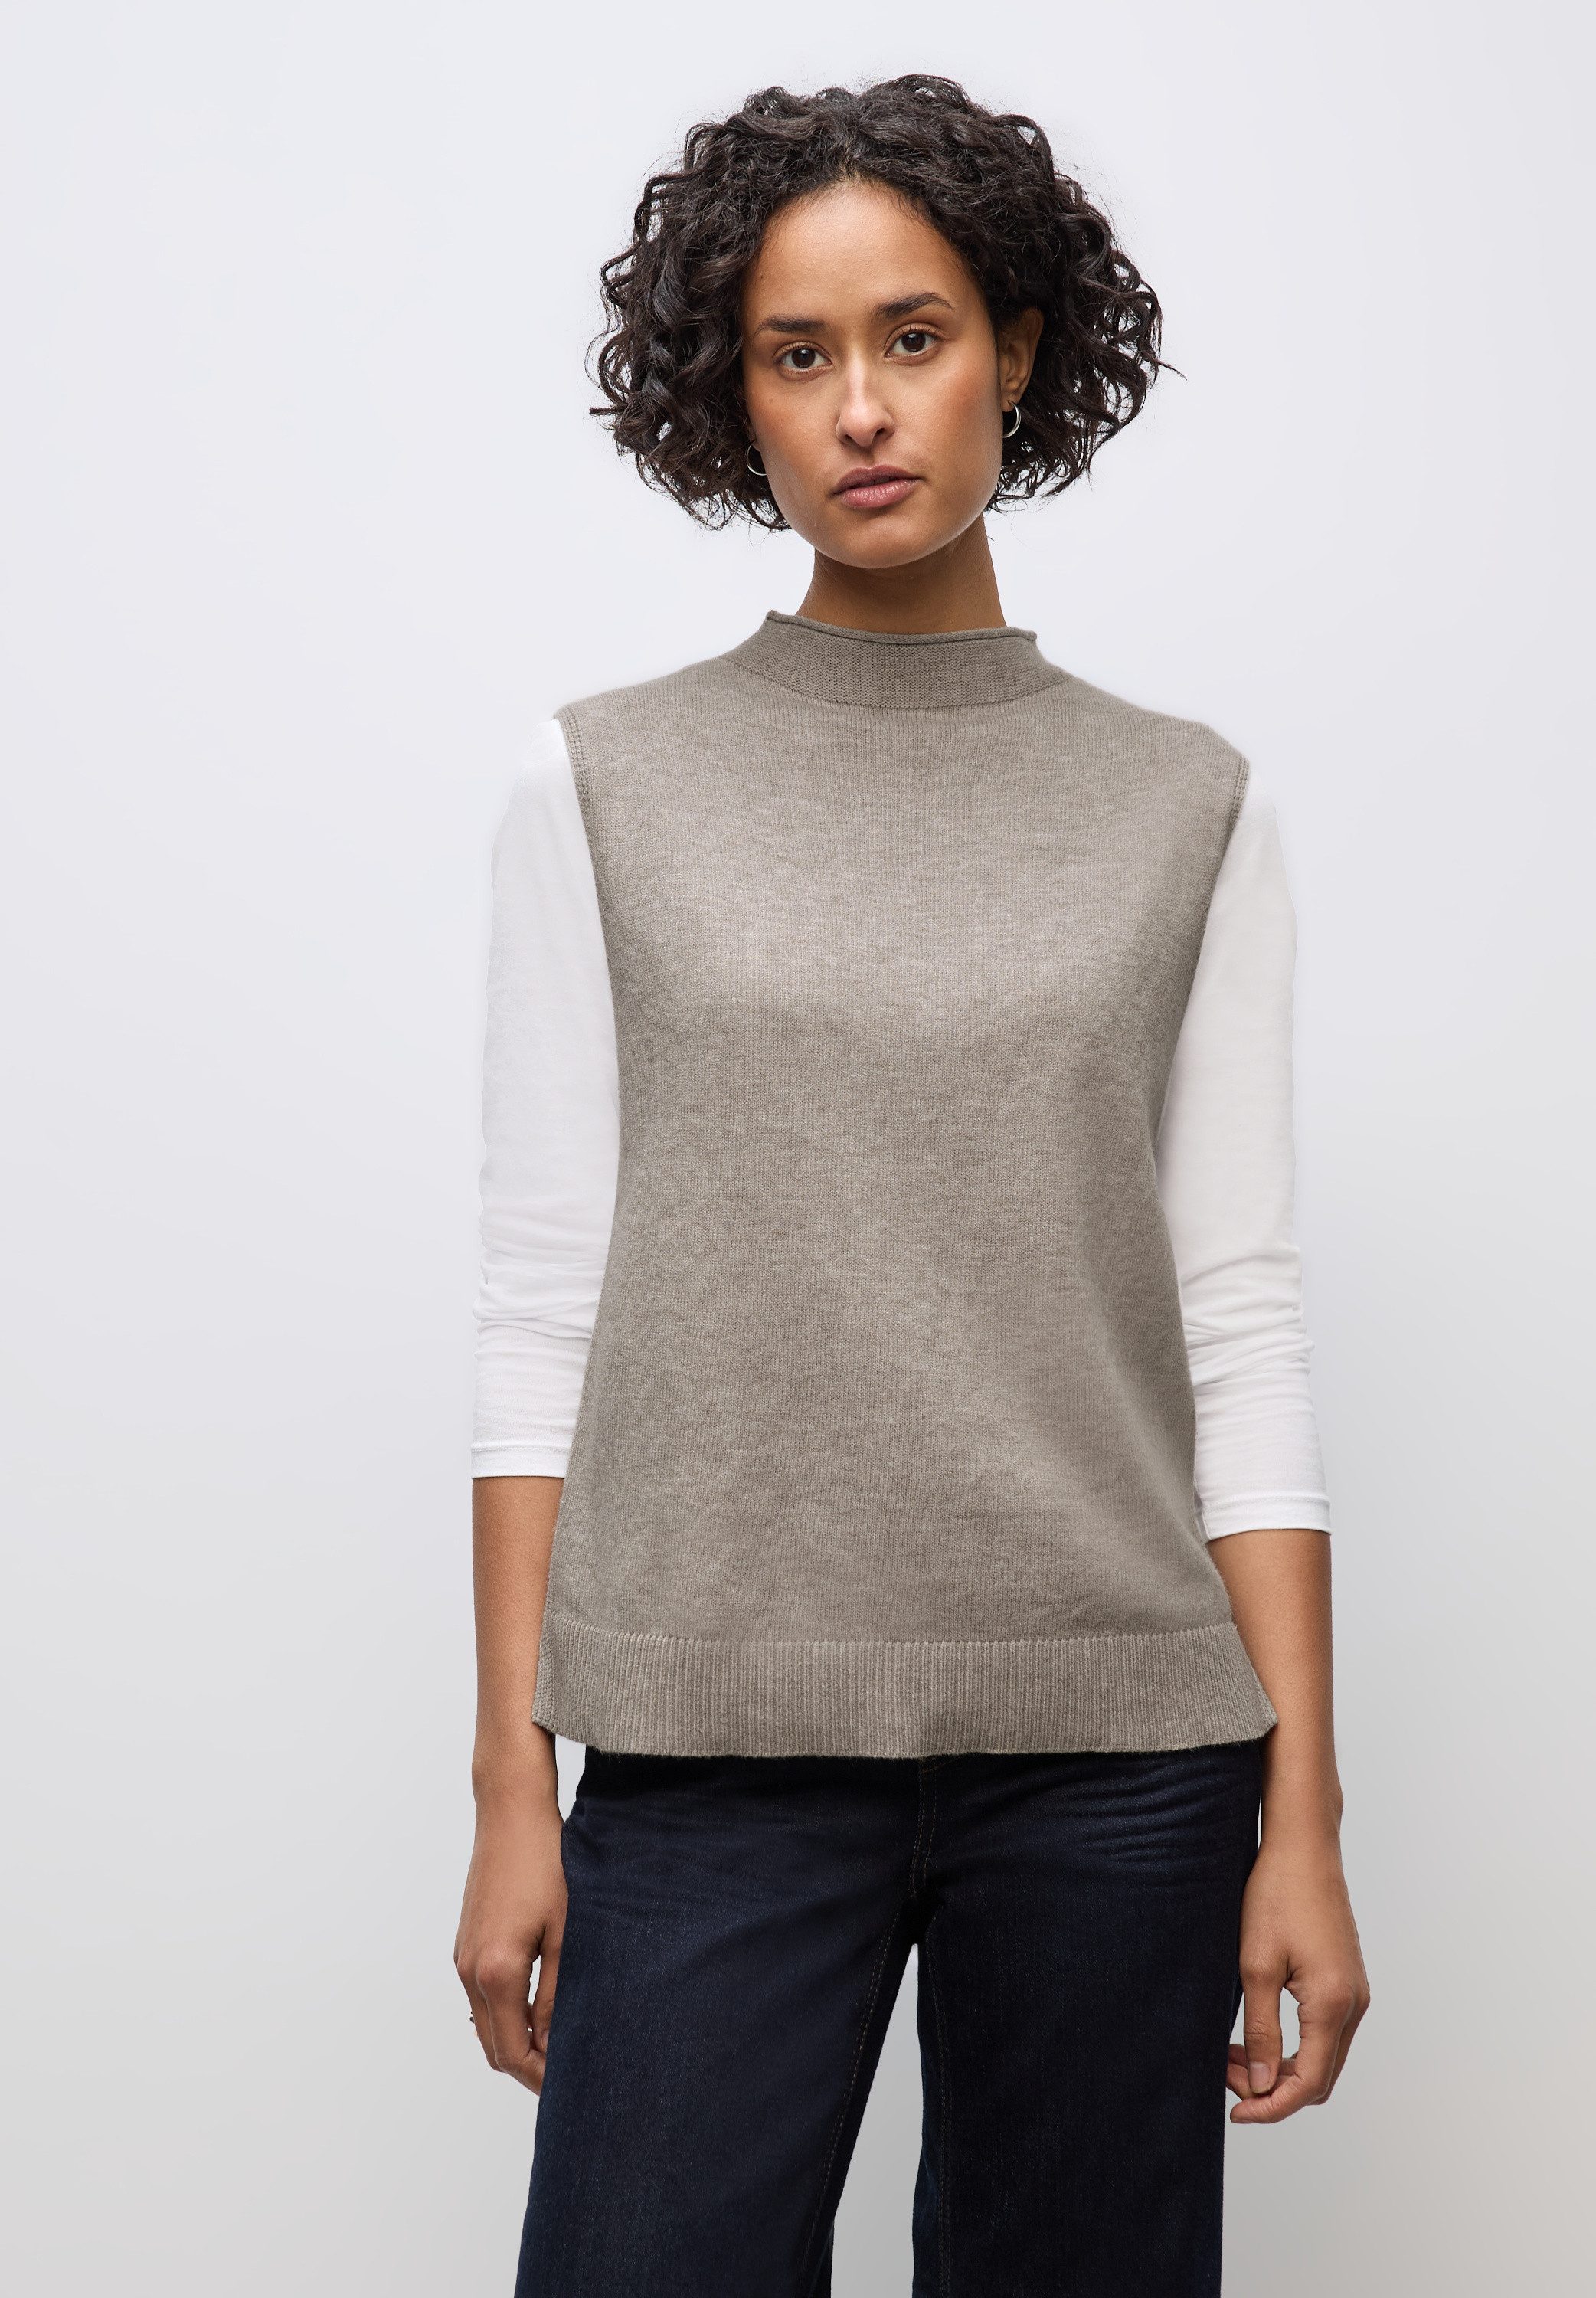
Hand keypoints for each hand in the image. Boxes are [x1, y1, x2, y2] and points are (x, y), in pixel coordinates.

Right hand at [454, 1780, 566, 2093]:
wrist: (510, 1813)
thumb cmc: (547, 1865)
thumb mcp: (566, 1931)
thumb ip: (559, 1994)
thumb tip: (554, 2045)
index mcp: (496, 1972)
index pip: (513, 2052)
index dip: (541, 2079)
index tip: (571, 2088)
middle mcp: (470, 1971)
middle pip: (493, 2048)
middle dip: (528, 2067)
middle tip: (569, 2073)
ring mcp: (462, 1958)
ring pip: (485, 2025)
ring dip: (516, 2041)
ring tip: (559, 2043)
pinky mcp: (464, 1944)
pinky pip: (480, 1998)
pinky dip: (505, 2015)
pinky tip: (538, 2007)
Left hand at [1227, 1831, 1369, 2123]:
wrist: (1303, 1846)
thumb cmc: (1275, 1895)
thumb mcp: (1255, 1965)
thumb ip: (1260, 2030)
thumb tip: (1263, 2085)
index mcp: (1332, 2003)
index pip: (1307, 2084)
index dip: (1271, 2106)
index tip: (1234, 2111)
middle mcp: (1354, 2004)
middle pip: (1320, 2078)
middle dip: (1274, 2089)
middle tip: (1227, 2073)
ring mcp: (1356, 1992)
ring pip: (1325, 2057)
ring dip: (1284, 2067)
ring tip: (1235, 2052)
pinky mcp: (1348, 1980)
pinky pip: (1327, 2032)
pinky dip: (1296, 2045)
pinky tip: (1259, 2029)